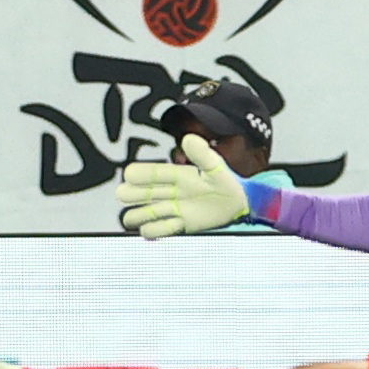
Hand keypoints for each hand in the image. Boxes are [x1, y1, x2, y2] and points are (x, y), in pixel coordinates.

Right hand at [116, 133, 253, 236]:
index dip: (138, 174)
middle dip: (131, 194)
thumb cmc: (227, 183)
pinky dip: (153, 229)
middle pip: (139, 193)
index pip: (150, 173)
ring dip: (138, 215)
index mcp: (177, 175)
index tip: (130, 176)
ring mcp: (173, 210)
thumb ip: (202, 155)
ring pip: (142, 213)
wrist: (239, 205)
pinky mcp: (179, 226)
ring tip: (140, 216)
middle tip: (129, 195)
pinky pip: (157, 230)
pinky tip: (160, 227)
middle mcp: (170, 192)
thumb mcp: (216, 167)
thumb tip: (188, 138)